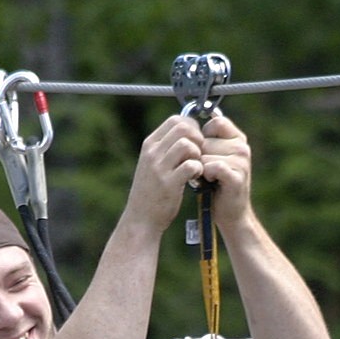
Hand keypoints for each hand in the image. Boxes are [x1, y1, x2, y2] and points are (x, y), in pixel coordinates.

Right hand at [123, 114, 210, 230]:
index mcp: (150, 144)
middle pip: (183, 128)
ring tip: (195, 167)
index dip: (192, 127)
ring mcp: (159, 168)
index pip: (176, 119)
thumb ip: (167, 147)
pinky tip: (194, 179)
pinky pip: (191, 165)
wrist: (141, 219)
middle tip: (199, 155)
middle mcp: (152, 153)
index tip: (195, 142)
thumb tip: (189, 131)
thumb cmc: (152, 191)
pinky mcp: (168, 184)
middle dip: (198, 139)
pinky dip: (198, 170)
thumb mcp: (153, 163)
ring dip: (198, 155)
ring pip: (187, 145)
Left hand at [198, 113, 254, 230]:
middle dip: (200, 157)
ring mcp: (242, 161)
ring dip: (201, 168)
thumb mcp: (211, 156)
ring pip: (205, 155)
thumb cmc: (216, 184)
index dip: (203, 138)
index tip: (205, 153)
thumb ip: (206, 140)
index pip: (215, 123)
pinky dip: (206, 176)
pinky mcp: (237, 176)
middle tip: (207, 171)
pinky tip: (211, 182)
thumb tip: (185, 125)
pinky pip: (211, 167)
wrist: (229, 213)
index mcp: (237, 138)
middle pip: (206, 141)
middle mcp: (242, 147)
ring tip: (210, 178)